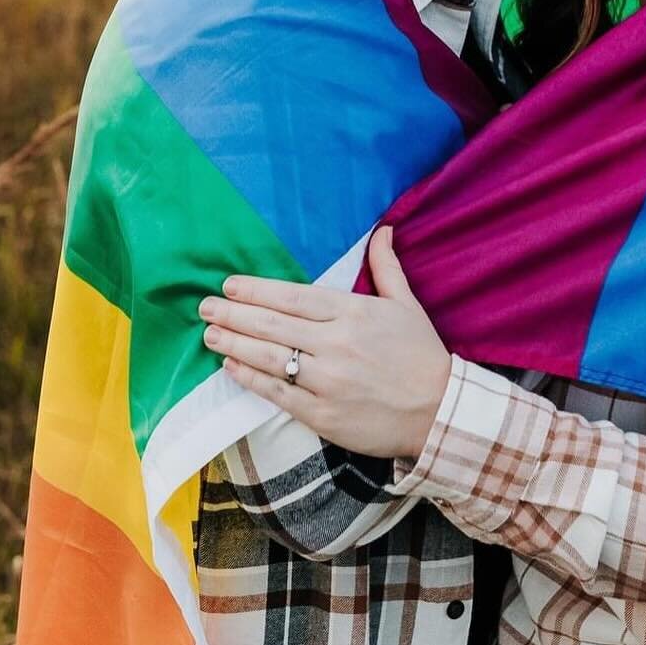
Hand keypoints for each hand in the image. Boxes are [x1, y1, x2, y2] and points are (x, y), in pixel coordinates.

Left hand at [199, 227, 450, 460]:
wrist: (441, 412)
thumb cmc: (423, 355)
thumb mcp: (407, 305)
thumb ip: (386, 268)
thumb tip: (383, 230)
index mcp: (353, 313)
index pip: (293, 297)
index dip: (256, 290)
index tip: (229, 285)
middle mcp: (335, 344)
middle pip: (272, 324)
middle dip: (233, 313)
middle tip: (204, 306)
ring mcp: (326, 380)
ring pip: (268, 357)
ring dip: (234, 342)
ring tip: (210, 332)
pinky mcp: (322, 414)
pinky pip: (277, 393)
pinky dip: (250, 378)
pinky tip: (231, 366)